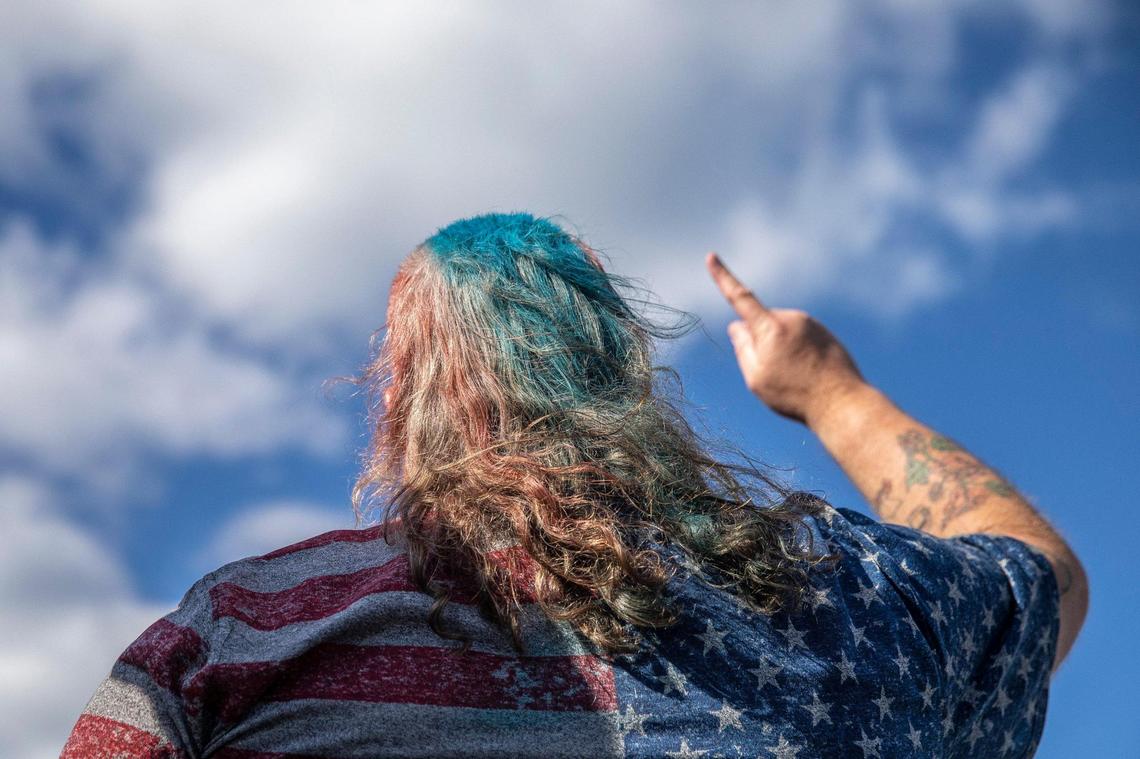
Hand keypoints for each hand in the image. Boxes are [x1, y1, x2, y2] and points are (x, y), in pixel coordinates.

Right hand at [705, 252, 865, 426]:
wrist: (842, 403)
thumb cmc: (795, 394)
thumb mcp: (757, 378)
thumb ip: (742, 348)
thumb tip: (737, 325)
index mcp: (770, 328)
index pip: (739, 298)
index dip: (722, 277)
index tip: (711, 256)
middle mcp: (791, 318)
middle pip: (761, 325)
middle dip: (760, 342)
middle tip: (775, 375)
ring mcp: (810, 324)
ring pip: (781, 332)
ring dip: (781, 349)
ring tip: (796, 378)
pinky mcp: (824, 332)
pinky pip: (800, 338)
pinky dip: (798, 353)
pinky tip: (809, 375)